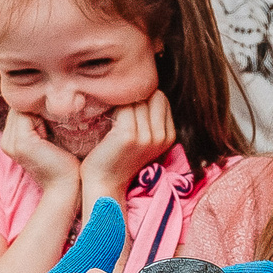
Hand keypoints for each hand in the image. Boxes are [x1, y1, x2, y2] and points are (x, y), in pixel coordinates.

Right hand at [0, 109, 80, 193]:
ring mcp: (11, 142)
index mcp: (10, 141)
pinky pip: (27, 114)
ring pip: (21, 108)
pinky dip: (42, 116)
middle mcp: (6, 142)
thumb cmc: (64, 163)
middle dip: (36, 106)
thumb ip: (40, 123)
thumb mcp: (48, 139)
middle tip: (57, 113)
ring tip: (57, 122)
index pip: (18, 110)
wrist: (66, 186)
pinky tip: (55, 126)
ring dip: (39, 110)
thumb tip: (46, 101)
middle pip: (18, 107)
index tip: (53, 111)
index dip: (34, 106)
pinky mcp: (21, 142)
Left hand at [79, 90, 174, 208]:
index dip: (144, 97)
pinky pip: (123, 107)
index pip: (161, 98)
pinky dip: (113, 108)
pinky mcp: (129, 136)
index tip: (128, 108)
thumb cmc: (118, 158)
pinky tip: (106, 120)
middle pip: (151, 96)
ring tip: (111, 116)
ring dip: (122, 102)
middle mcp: (161, 136)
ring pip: (136, 99)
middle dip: (134, 97)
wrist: (104, 184)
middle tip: (118, 110)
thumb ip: (149, 118)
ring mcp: (147, 136)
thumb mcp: (143, 139)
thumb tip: (143, 88)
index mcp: (169, 136)